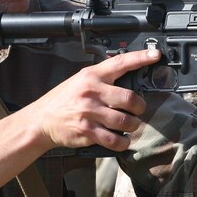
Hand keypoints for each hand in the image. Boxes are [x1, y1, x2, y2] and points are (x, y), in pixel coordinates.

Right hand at [25, 49, 160, 151]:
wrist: (41, 120)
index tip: (155, 55)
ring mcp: (89, 112)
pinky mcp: (87, 131)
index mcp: (92, 76)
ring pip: (125, 121)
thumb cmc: (64, 100)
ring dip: (133, 126)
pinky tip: (123, 140)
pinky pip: (114, 139)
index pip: (121, 63)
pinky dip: (123, 142)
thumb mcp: (80, 80)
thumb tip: (129, 77)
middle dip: (140, 107)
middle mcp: (92, 92)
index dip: (140, 57)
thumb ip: (102, 78)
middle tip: (138, 110)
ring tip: (131, 125)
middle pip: (130, 98)